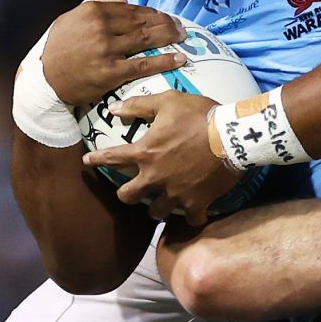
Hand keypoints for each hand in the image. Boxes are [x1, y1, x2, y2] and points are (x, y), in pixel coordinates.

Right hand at [41, 0, 185, 106]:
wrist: (45, 79)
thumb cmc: (58, 48)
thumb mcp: (71, 17)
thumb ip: (95, 4)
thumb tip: (123, 0)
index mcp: (93, 10)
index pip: (132, 9)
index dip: (153, 12)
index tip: (164, 16)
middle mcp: (101, 26)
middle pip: (143, 21)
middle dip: (166, 22)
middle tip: (180, 26)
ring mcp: (107, 49)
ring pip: (146, 39)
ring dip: (169, 37)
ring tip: (182, 37)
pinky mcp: (111, 72)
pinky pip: (143, 64)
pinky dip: (164, 60)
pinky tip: (179, 58)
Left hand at [82, 89, 242, 222]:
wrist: (233, 135)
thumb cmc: (199, 115)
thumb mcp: (168, 102)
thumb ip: (138, 105)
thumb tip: (114, 109)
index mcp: (145, 153)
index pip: (112, 158)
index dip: (96, 159)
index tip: (87, 161)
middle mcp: (155, 178)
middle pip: (128, 196)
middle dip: (126, 195)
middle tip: (131, 191)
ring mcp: (175, 194)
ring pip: (156, 213)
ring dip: (157, 208)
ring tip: (161, 204)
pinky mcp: (197, 203)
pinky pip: (191, 219)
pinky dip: (192, 217)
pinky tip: (194, 212)